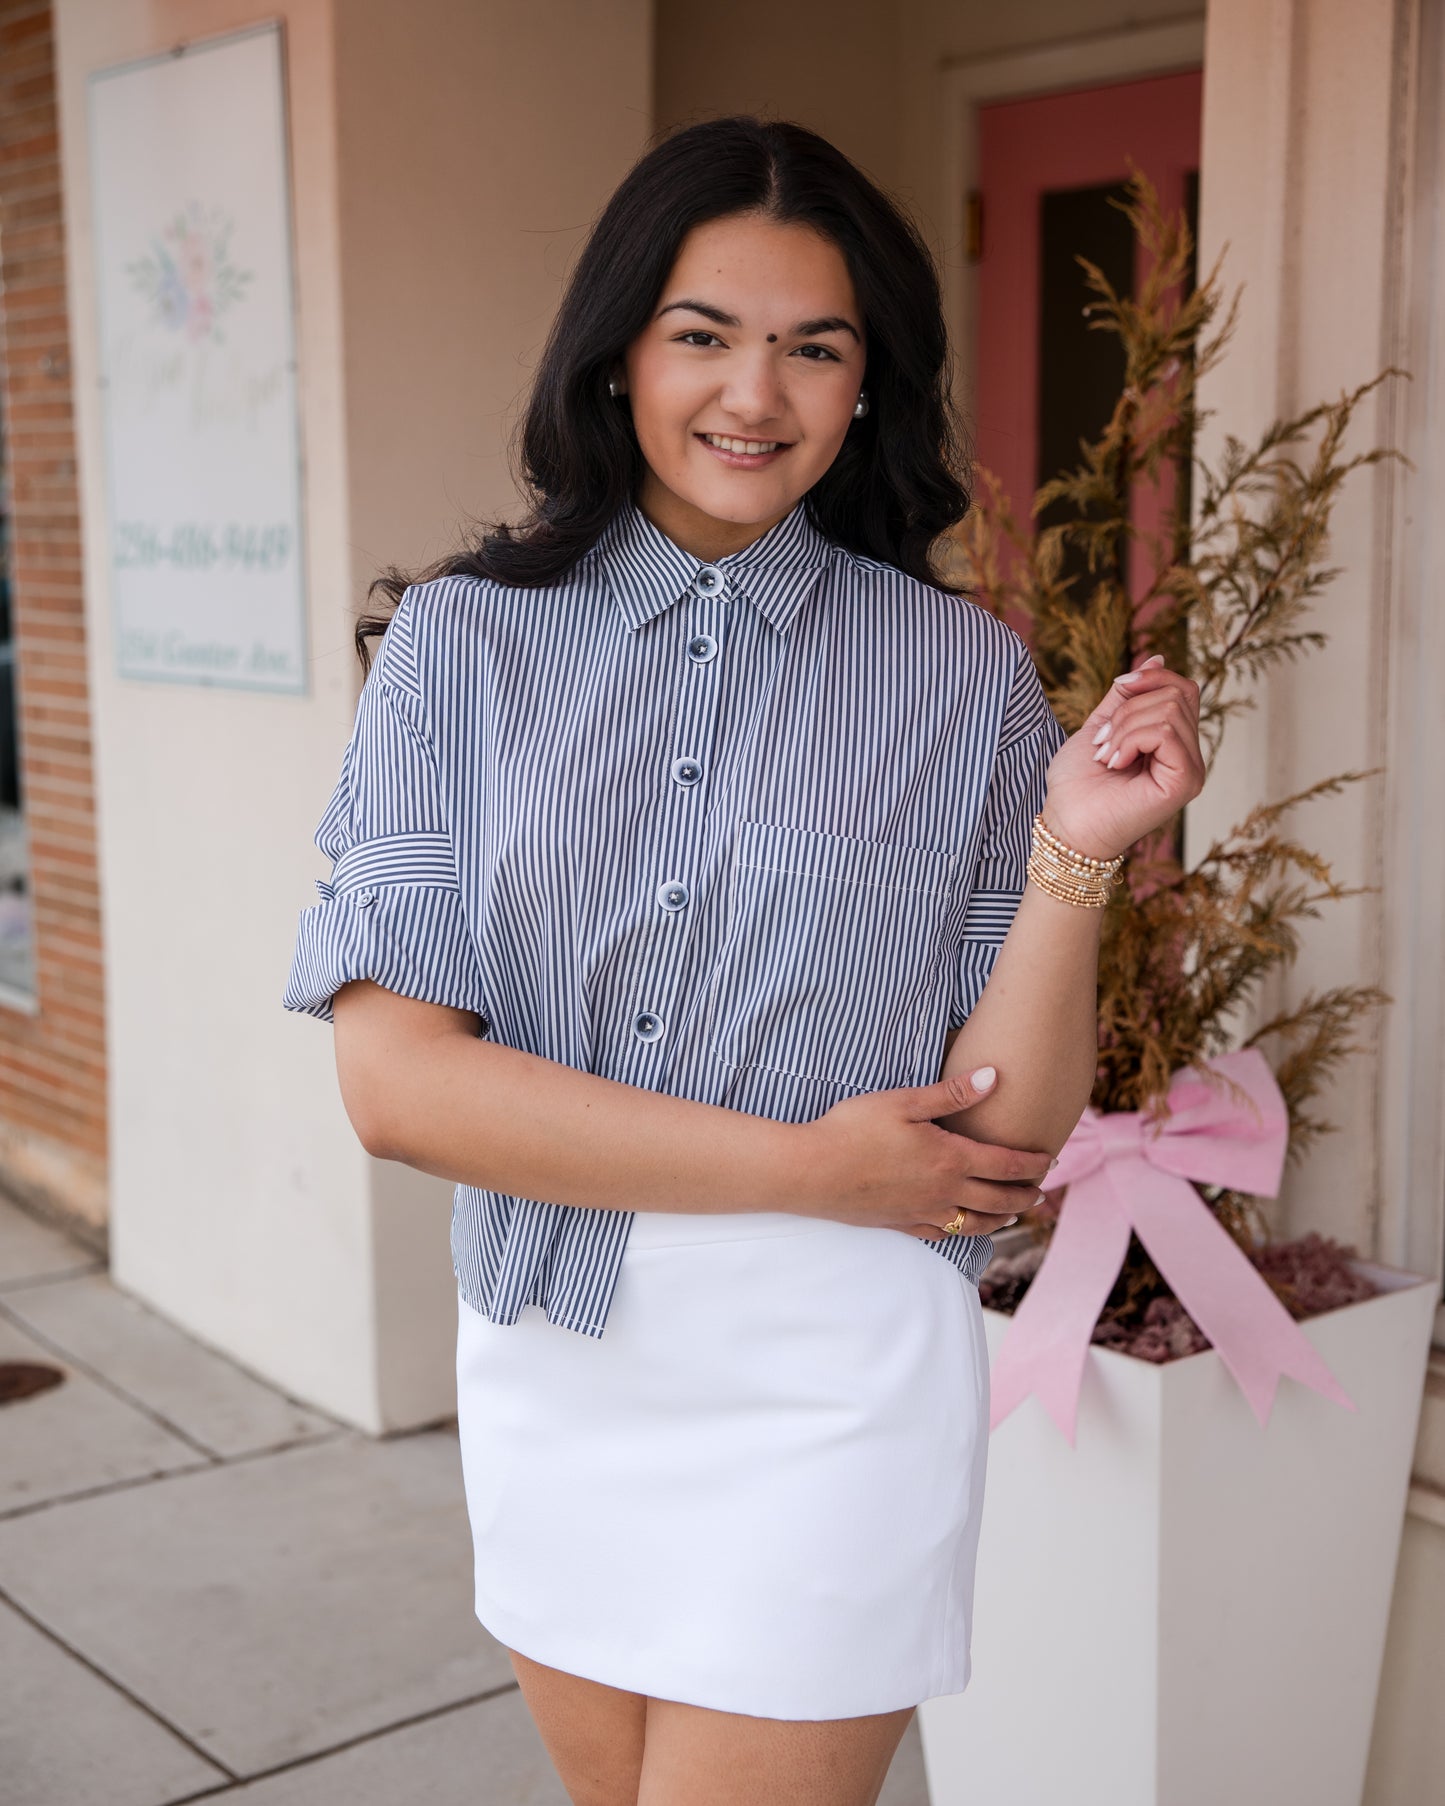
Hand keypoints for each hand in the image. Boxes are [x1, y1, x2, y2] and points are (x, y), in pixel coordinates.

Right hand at [791, 1066, 1052, 1240]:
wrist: (812, 1171)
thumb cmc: (854, 1129)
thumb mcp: (903, 1102)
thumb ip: (951, 1094)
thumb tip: (994, 1077)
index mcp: (949, 1158)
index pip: (1005, 1164)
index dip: (1032, 1163)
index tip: (1050, 1160)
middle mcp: (943, 1192)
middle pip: (998, 1200)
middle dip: (1024, 1196)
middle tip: (1039, 1192)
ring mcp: (922, 1212)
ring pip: (976, 1223)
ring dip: (1000, 1218)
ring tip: (1011, 1213)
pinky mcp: (901, 1224)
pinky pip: (944, 1235)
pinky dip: (963, 1232)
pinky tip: (963, 1226)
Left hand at [1040, 654, 1205, 861]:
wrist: (1066, 825)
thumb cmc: (1078, 784)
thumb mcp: (1101, 723)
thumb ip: (1127, 694)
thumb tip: (1158, 656)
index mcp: (1173, 742)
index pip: (1183, 688)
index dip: (1150, 677)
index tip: (1119, 686)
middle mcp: (1189, 755)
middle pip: (1176, 694)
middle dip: (1128, 709)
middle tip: (1103, 742)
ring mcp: (1191, 770)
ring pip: (1168, 710)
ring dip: (1124, 727)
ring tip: (1107, 756)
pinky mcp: (1185, 782)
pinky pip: (1165, 731)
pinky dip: (1130, 739)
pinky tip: (1116, 763)